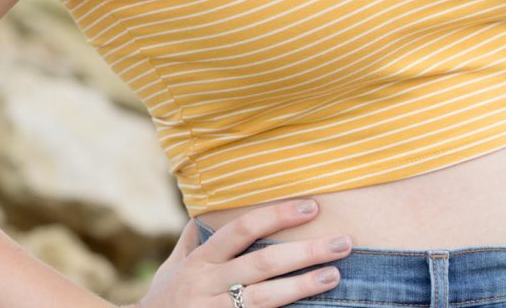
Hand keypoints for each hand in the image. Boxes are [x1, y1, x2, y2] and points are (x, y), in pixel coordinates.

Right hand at [140, 197, 351, 307]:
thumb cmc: (162, 302)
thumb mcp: (172, 269)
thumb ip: (192, 241)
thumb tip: (207, 211)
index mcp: (201, 261)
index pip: (242, 230)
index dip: (277, 216)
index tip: (310, 207)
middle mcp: (209, 284)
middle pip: (264, 264)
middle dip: (305, 251)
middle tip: (342, 242)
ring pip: (267, 298)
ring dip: (304, 285)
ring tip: (335, 275)